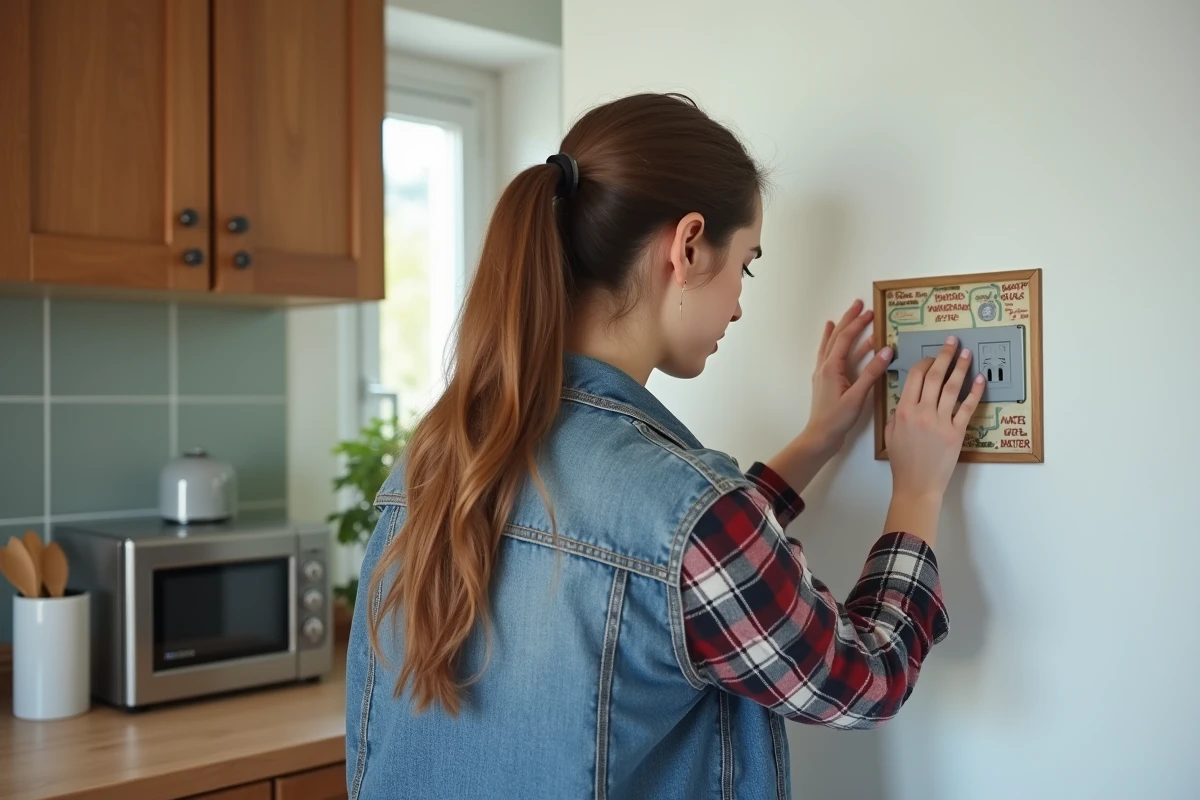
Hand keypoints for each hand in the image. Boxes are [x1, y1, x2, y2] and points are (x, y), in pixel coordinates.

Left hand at [801, 299, 892, 456]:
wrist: (820, 436)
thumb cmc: (838, 419)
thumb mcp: (858, 396)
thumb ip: (872, 373)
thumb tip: (886, 350)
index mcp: (831, 368)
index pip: (845, 339)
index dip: (857, 324)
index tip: (869, 311)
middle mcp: (824, 366)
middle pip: (836, 337)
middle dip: (848, 320)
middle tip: (859, 305)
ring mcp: (823, 373)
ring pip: (832, 345)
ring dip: (843, 330)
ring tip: (852, 317)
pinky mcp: (825, 380)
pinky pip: (830, 356)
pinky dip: (835, 345)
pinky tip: (837, 341)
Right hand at [885, 336, 984, 500]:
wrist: (916, 485)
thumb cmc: (903, 462)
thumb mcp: (890, 434)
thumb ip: (896, 413)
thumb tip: (906, 398)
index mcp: (903, 411)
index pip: (914, 377)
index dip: (924, 362)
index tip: (930, 356)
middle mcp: (922, 413)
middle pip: (934, 376)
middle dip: (944, 356)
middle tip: (952, 342)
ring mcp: (940, 422)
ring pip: (951, 388)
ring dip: (960, 368)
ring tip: (967, 354)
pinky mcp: (956, 433)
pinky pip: (967, 408)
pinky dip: (974, 392)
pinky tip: (979, 380)